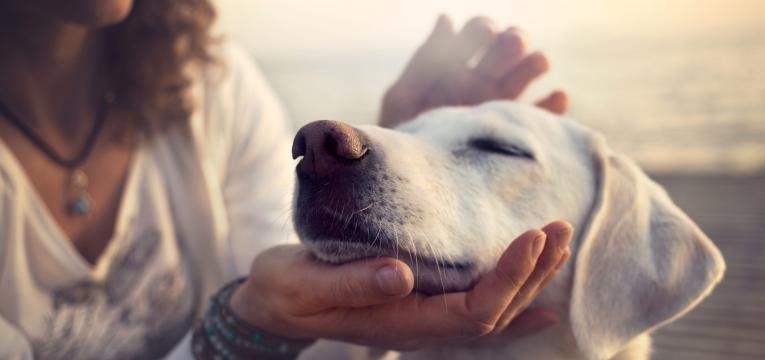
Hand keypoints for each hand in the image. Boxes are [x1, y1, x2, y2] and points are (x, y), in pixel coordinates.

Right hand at [228, 221, 572, 349]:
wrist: (275, 303)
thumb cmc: (288, 291)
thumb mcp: (306, 284)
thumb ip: (352, 283)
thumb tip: (401, 274)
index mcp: (401, 323)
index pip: (473, 310)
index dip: (509, 278)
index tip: (532, 236)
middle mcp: (421, 327)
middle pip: (495, 312)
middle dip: (532, 272)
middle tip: (559, 228)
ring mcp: (424, 319)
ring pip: (493, 311)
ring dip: (530, 280)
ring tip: (558, 245)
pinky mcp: (420, 305)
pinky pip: (477, 312)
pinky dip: (514, 305)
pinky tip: (542, 303)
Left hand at [379, 15, 567, 127]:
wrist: (413, 185)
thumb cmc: (402, 140)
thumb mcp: (403, 99)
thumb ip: (425, 62)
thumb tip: (446, 19)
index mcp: (454, 67)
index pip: (477, 34)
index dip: (483, 29)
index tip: (485, 34)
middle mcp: (482, 81)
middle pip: (508, 48)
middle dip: (512, 40)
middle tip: (511, 44)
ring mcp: (501, 106)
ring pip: (528, 73)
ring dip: (535, 62)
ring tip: (537, 63)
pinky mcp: (516, 134)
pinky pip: (543, 116)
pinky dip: (554, 105)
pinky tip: (557, 97)